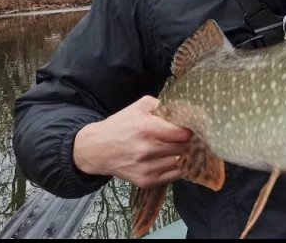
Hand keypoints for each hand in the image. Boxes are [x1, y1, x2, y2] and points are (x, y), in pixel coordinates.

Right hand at [74, 95, 192, 187]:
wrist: (95, 150)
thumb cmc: (119, 126)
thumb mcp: (138, 107)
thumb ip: (162, 104)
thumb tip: (184, 109)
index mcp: (147, 128)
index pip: (183, 133)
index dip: (189, 130)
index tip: (190, 128)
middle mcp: (147, 149)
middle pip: (184, 148)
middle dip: (189, 143)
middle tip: (190, 139)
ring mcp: (147, 168)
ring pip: (180, 162)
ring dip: (184, 156)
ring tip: (181, 148)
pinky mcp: (146, 181)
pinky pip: (174, 176)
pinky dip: (177, 168)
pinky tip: (173, 159)